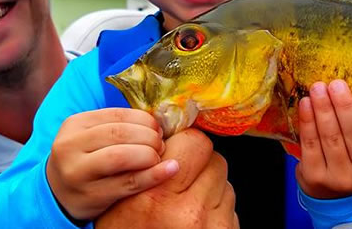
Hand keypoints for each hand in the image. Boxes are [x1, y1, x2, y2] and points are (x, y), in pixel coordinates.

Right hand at [46, 108, 177, 221]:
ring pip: (121, 156)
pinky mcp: (90, 196)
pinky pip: (128, 183)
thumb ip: (118, 126)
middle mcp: (70, 146)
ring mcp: (77, 172)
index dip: (145, 120)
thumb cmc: (85, 159)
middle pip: (119, 133)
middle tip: (161, 145)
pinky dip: (153, 175)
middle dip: (148, 137)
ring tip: (159, 158)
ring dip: (149, 155)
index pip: (117, 115)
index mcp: (75, 124)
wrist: (58, 194)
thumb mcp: (91, 137)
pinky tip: (169, 170)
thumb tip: (159, 121)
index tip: (159, 128)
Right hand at [96, 128, 238, 228]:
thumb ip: (144, 166)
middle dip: (201, 163)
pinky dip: (218, 207)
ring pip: (225, 180)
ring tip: (187, 203)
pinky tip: (197, 220)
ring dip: (210, 185)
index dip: (187, 143)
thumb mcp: (121, 201)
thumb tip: (170, 132)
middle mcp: (188, 212)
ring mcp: (212, 226)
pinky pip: (230, 204)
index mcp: (157, 197)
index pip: (194, 142)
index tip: (178, 150)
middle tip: (183, 177)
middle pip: (214, 158)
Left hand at [296, 80, 351, 198]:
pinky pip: (310, 144)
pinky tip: (306, 104)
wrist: (332, 194)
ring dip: (323, 109)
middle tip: (336, 84)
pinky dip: (307, 121)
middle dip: (343, 106)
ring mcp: (339, 179)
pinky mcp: (315, 177)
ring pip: (331, 138)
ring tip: (318, 88)